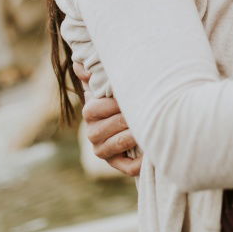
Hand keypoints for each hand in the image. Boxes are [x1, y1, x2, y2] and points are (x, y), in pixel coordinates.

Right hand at [72, 60, 142, 176]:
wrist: (140, 117)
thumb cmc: (125, 94)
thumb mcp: (110, 81)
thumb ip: (95, 72)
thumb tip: (80, 64)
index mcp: (90, 110)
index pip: (96, 108)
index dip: (116, 102)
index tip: (134, 94)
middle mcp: (93, 132)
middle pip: (110, 125)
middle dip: (129, 117)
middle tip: (149, 110)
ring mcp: (103, 150)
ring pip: (118, 144)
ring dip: (135, 135)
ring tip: (151, 126)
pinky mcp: (117, 163)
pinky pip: (128, 167)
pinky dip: (141, 161)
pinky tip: (152, 151)